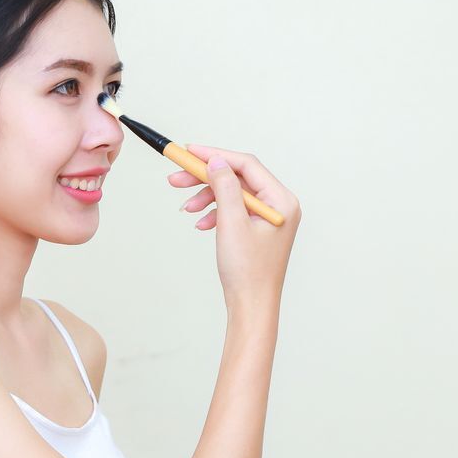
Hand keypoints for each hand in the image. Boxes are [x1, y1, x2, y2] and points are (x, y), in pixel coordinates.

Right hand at [169, 144, 300, 305]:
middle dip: (205, 177)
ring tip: (185, 207)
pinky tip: (200, 224)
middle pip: (237, 178)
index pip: (246, 165)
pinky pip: (233, 210)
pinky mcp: (257, 229)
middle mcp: (279, 205)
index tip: (188, 152)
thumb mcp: (232, 223)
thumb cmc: (247, 271)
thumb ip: (225, 187)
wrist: (251, 306)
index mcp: (281, 200)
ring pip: (232, 194)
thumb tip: (216, 160)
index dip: (215, 155)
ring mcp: (268, 218)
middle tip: (176, 178)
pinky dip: (214, 213)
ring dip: (207, 196)